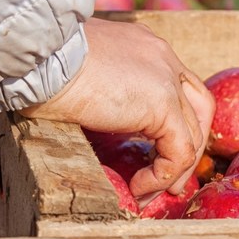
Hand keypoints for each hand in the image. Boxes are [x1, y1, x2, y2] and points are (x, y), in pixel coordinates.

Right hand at [19, 19, 215, 198]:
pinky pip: (178, 151)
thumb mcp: (78, 71)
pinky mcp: (162, 104)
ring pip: (193, 132)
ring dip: (176, 169)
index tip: (154, 152)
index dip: (175, 123)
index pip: (177, 86)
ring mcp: (166, 78)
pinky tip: (138, 188)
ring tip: (153, 192)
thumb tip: (93, 113)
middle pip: (198, 107)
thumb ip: (98, 86)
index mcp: (144, 47)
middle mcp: (162, 57)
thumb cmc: (41, 63)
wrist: (40, 54)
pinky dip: (162, 175)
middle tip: (170, 179)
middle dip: (189, 146)